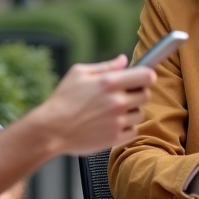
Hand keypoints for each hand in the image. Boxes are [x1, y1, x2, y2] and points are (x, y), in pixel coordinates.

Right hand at [34, 55, 155, 155]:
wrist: (51, 130)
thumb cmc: (62, 100)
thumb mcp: (79, 73)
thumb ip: (105, 66)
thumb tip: (123, 60)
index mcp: (110, 82)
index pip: (147, 76)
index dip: (146, 76)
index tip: (141, 78)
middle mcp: (117, 101)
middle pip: (146, 95)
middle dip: (137, 94)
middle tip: (124, 95)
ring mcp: (117, 121)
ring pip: (140, 114)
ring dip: (131, 112)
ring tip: (113, 111)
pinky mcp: (115, 138)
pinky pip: (133, 130)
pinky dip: (126, 128)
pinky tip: (112, 124)